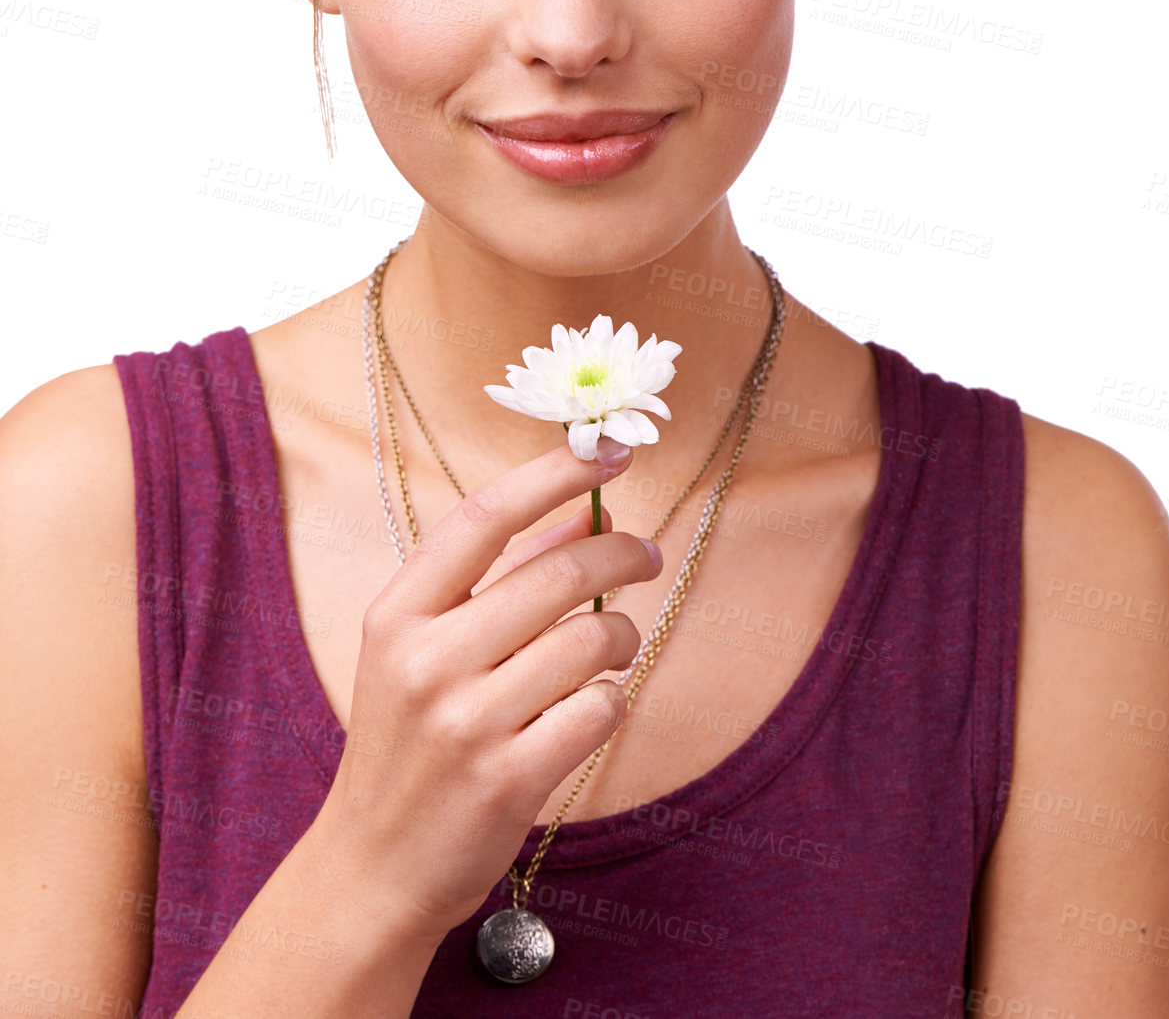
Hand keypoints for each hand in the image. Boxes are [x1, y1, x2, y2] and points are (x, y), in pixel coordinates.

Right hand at [315, 435, 661, 940]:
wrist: (371, 867)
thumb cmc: (408, 743)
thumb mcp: (422, 649)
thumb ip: (496, 579)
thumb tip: (586, 513)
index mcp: (398, 613)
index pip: (485, 517)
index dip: (554, 475)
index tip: (609, 452)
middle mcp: (427, 659)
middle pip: (556, 573)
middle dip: (621, 552)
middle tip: (646, 554)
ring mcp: (467, 722)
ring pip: (590, 637)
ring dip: (622, 632)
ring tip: (615, 644)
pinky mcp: (509, 779)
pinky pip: (599, 707)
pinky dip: (611, 697)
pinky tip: (593, 706)